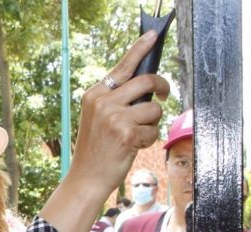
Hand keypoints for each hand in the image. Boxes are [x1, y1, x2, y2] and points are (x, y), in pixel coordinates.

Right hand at [67, 30, 171, 195]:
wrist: (86, 177)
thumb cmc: (96, 149)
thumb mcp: (98, 117)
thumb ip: (117, 99)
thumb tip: (147, 84)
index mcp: (94, 94)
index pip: (123, 66)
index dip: (140, 48)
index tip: (153, 35)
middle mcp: (103, 102)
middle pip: (146, 81)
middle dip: (162, 87)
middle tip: (164, 95)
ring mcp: (114, 117)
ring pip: (153, 109)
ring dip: (153, 123)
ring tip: (137, 135)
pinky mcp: (127, 133)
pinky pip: (153, 129)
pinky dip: (149, 139)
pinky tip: (133, 147)